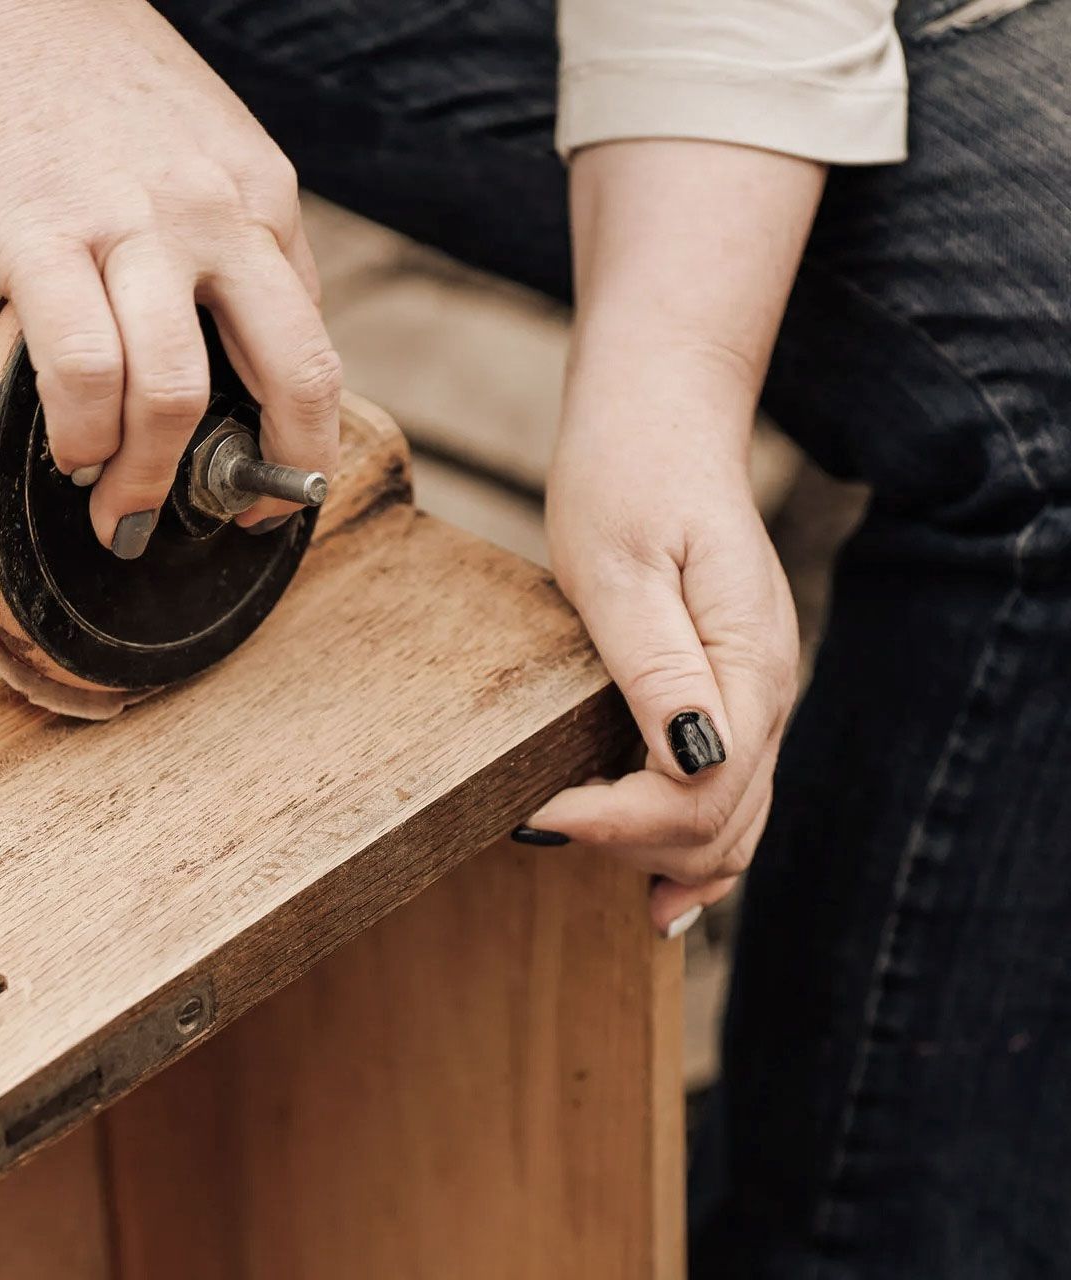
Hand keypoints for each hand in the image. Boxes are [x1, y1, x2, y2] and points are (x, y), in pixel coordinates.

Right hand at [0, 0, 339, 549]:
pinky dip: (80, 435)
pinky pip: (80, 370)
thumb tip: (247, 344)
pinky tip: (67, 451)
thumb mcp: (199, 144)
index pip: (310, 339)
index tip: (272, 482)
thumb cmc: (79, 82)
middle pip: (287, 375)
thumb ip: (231, 237)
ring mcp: (130, 225)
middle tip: (232, 518)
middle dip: (269, 474)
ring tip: (116, 507)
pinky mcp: (39, 237)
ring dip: (147, 479)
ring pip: (173, 392)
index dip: (302, 433)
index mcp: (261, 194)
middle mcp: (215, 213)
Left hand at [525, 388, 798, 936]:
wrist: (659, 419)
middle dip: (634, 845)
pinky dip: (694, 839)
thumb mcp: (622, 566)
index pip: (700, 791)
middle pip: (721, 821)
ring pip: (735, 818)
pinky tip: (660, 882)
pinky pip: (731, 787)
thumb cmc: (626, 478)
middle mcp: (768, 688)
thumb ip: (657, 666)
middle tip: (542, 826)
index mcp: (746, 663)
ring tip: (603, 881)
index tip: (535, 812)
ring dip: (667, 857)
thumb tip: (688, 760)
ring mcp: (755, 691)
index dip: (615, 821)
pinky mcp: (730, 688)